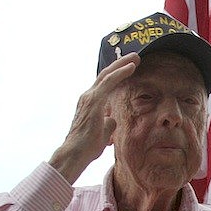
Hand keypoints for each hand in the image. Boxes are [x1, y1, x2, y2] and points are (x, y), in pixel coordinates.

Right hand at [48, 53, 140, 183]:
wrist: (75, 154)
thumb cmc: (87, 147)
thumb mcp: (102, 133)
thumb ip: (108, 124)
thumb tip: (112, 120)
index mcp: (91, 103)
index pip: (105, 84)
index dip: (118, 74)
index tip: (131, 67)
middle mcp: (88, 96)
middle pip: (106, 75)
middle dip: (120, 64)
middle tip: (136, 56)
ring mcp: (89, 97)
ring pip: (107, 75)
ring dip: (122, 64)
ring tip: (136, 57)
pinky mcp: (93, 101)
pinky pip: (109, 82)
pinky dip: (120, 73)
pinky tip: (131, 67)